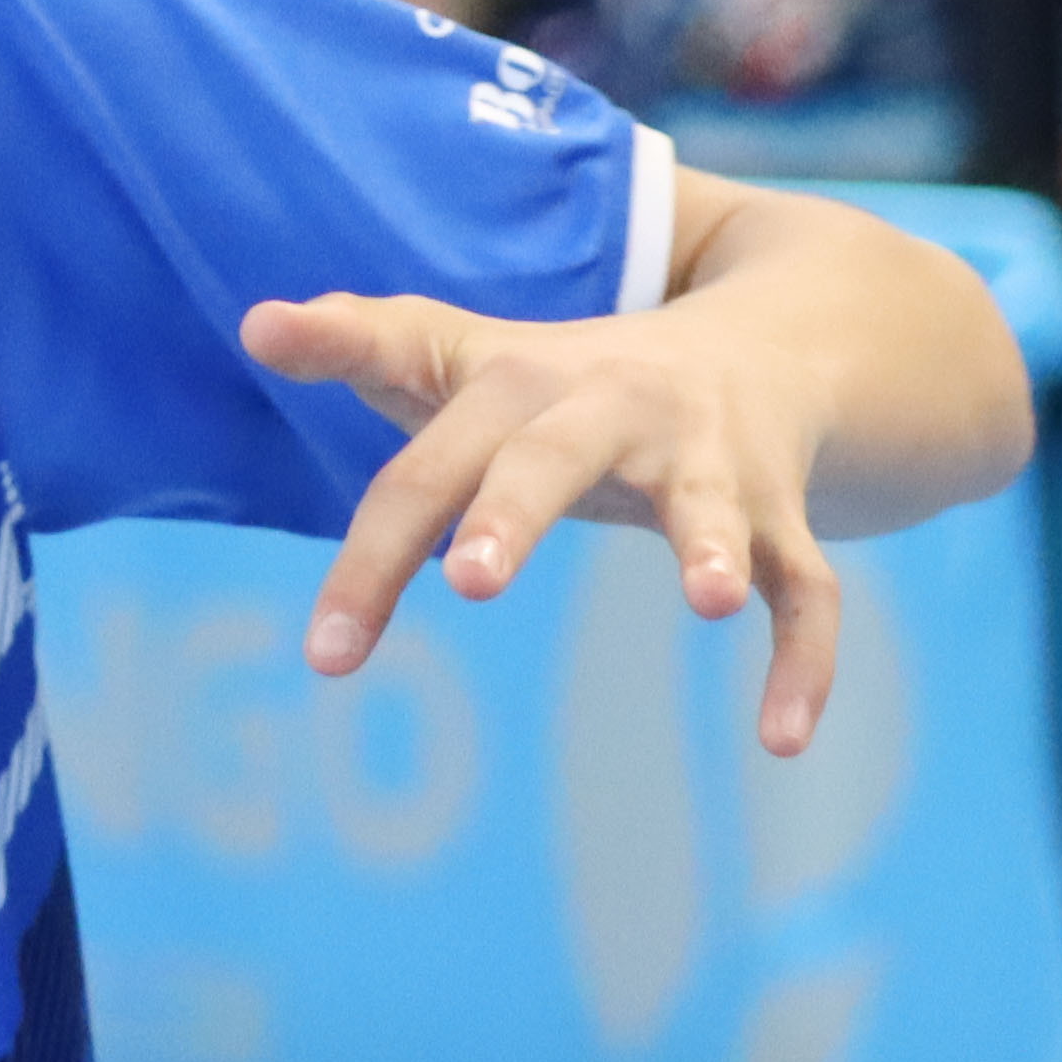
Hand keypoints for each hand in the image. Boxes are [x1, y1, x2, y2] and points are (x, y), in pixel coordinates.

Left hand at [243, 284, 843, 756]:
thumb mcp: (465, 355)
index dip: (371, 560)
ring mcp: (708, 459)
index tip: (326, 655)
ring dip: (711, 544)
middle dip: (515, 511)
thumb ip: (367, 344)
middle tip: (472, 581)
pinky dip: (806, 659)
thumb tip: (256, 322)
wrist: (760, 343)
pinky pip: (805, 587)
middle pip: (553, 457)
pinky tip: (784, 739)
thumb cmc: (565, 380)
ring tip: (705, 601)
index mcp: (518, 386)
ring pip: (712, 501)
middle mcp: (613, 409)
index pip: (424, 470)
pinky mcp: (781, 510)